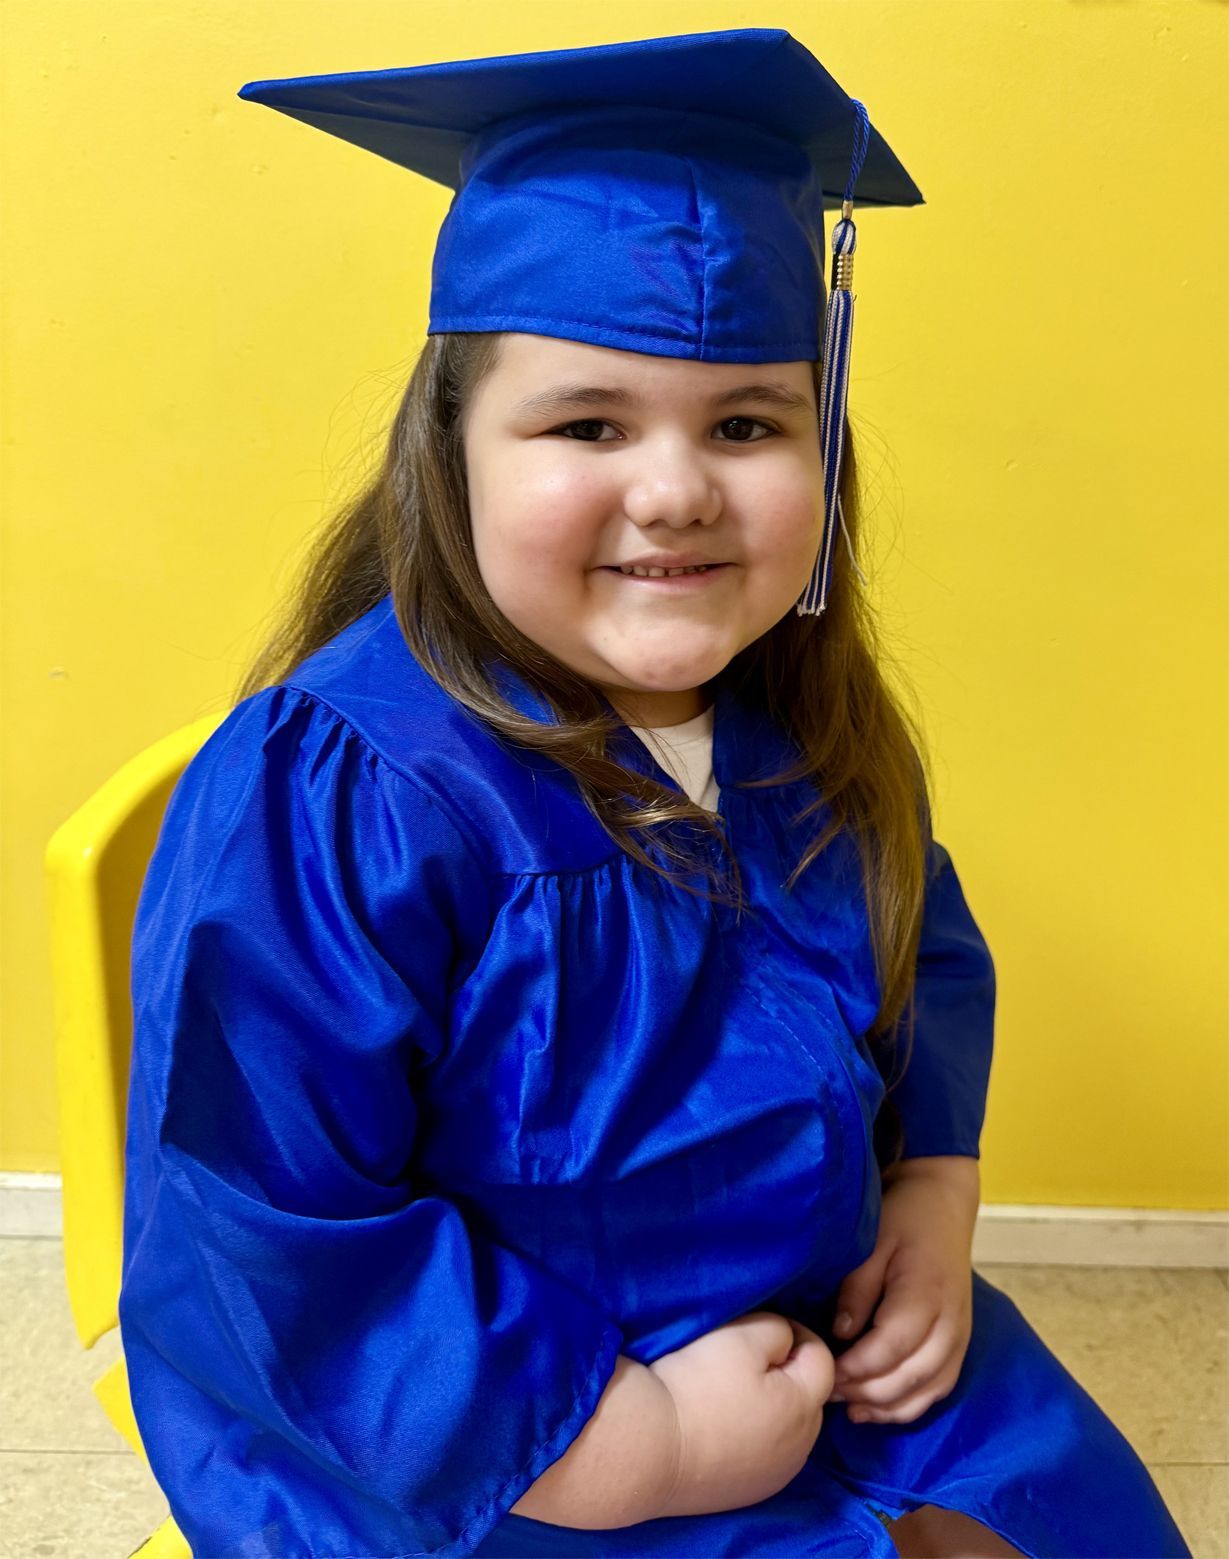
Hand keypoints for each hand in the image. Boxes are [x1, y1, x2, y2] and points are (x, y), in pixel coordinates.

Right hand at [647, 1310, 834, 1517]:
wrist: (648, 1448)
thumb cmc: (698, 1384)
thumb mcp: (742, 1335)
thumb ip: (778, 1330)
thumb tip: (786, 1343)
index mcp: (805, 1408)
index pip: (821, 1358)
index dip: (794, 1332)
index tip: (757, 1329)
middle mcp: (800, 1449)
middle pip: (806, 1397)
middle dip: (783, 1373)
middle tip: (740, 1361)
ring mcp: (775, 1478)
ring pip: (785, 1429)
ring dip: (768, 1408)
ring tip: (726, 1395)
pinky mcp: (747, 1495)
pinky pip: (762, 1456)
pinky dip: (750, 1437)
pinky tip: (718, 1428)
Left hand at [826, 1155, 978, 1424]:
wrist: (943, 1203)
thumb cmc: (903, 1217)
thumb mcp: (872, 1242)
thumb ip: (858, 1289)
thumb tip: (840, 1335)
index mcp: (926, 1293)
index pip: (890, 1347)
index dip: (856, 1368)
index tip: (823, 1371)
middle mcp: (951, 1322)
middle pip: (909, 1376)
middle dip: (865, 1392)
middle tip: (825, 1393)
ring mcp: (960, 1336)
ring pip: (926, 1390)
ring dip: (887, 1407)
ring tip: (848, 1407)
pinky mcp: (961, 1342)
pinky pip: (940, 1388)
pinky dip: (910, 1405)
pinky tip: (878, 1409)